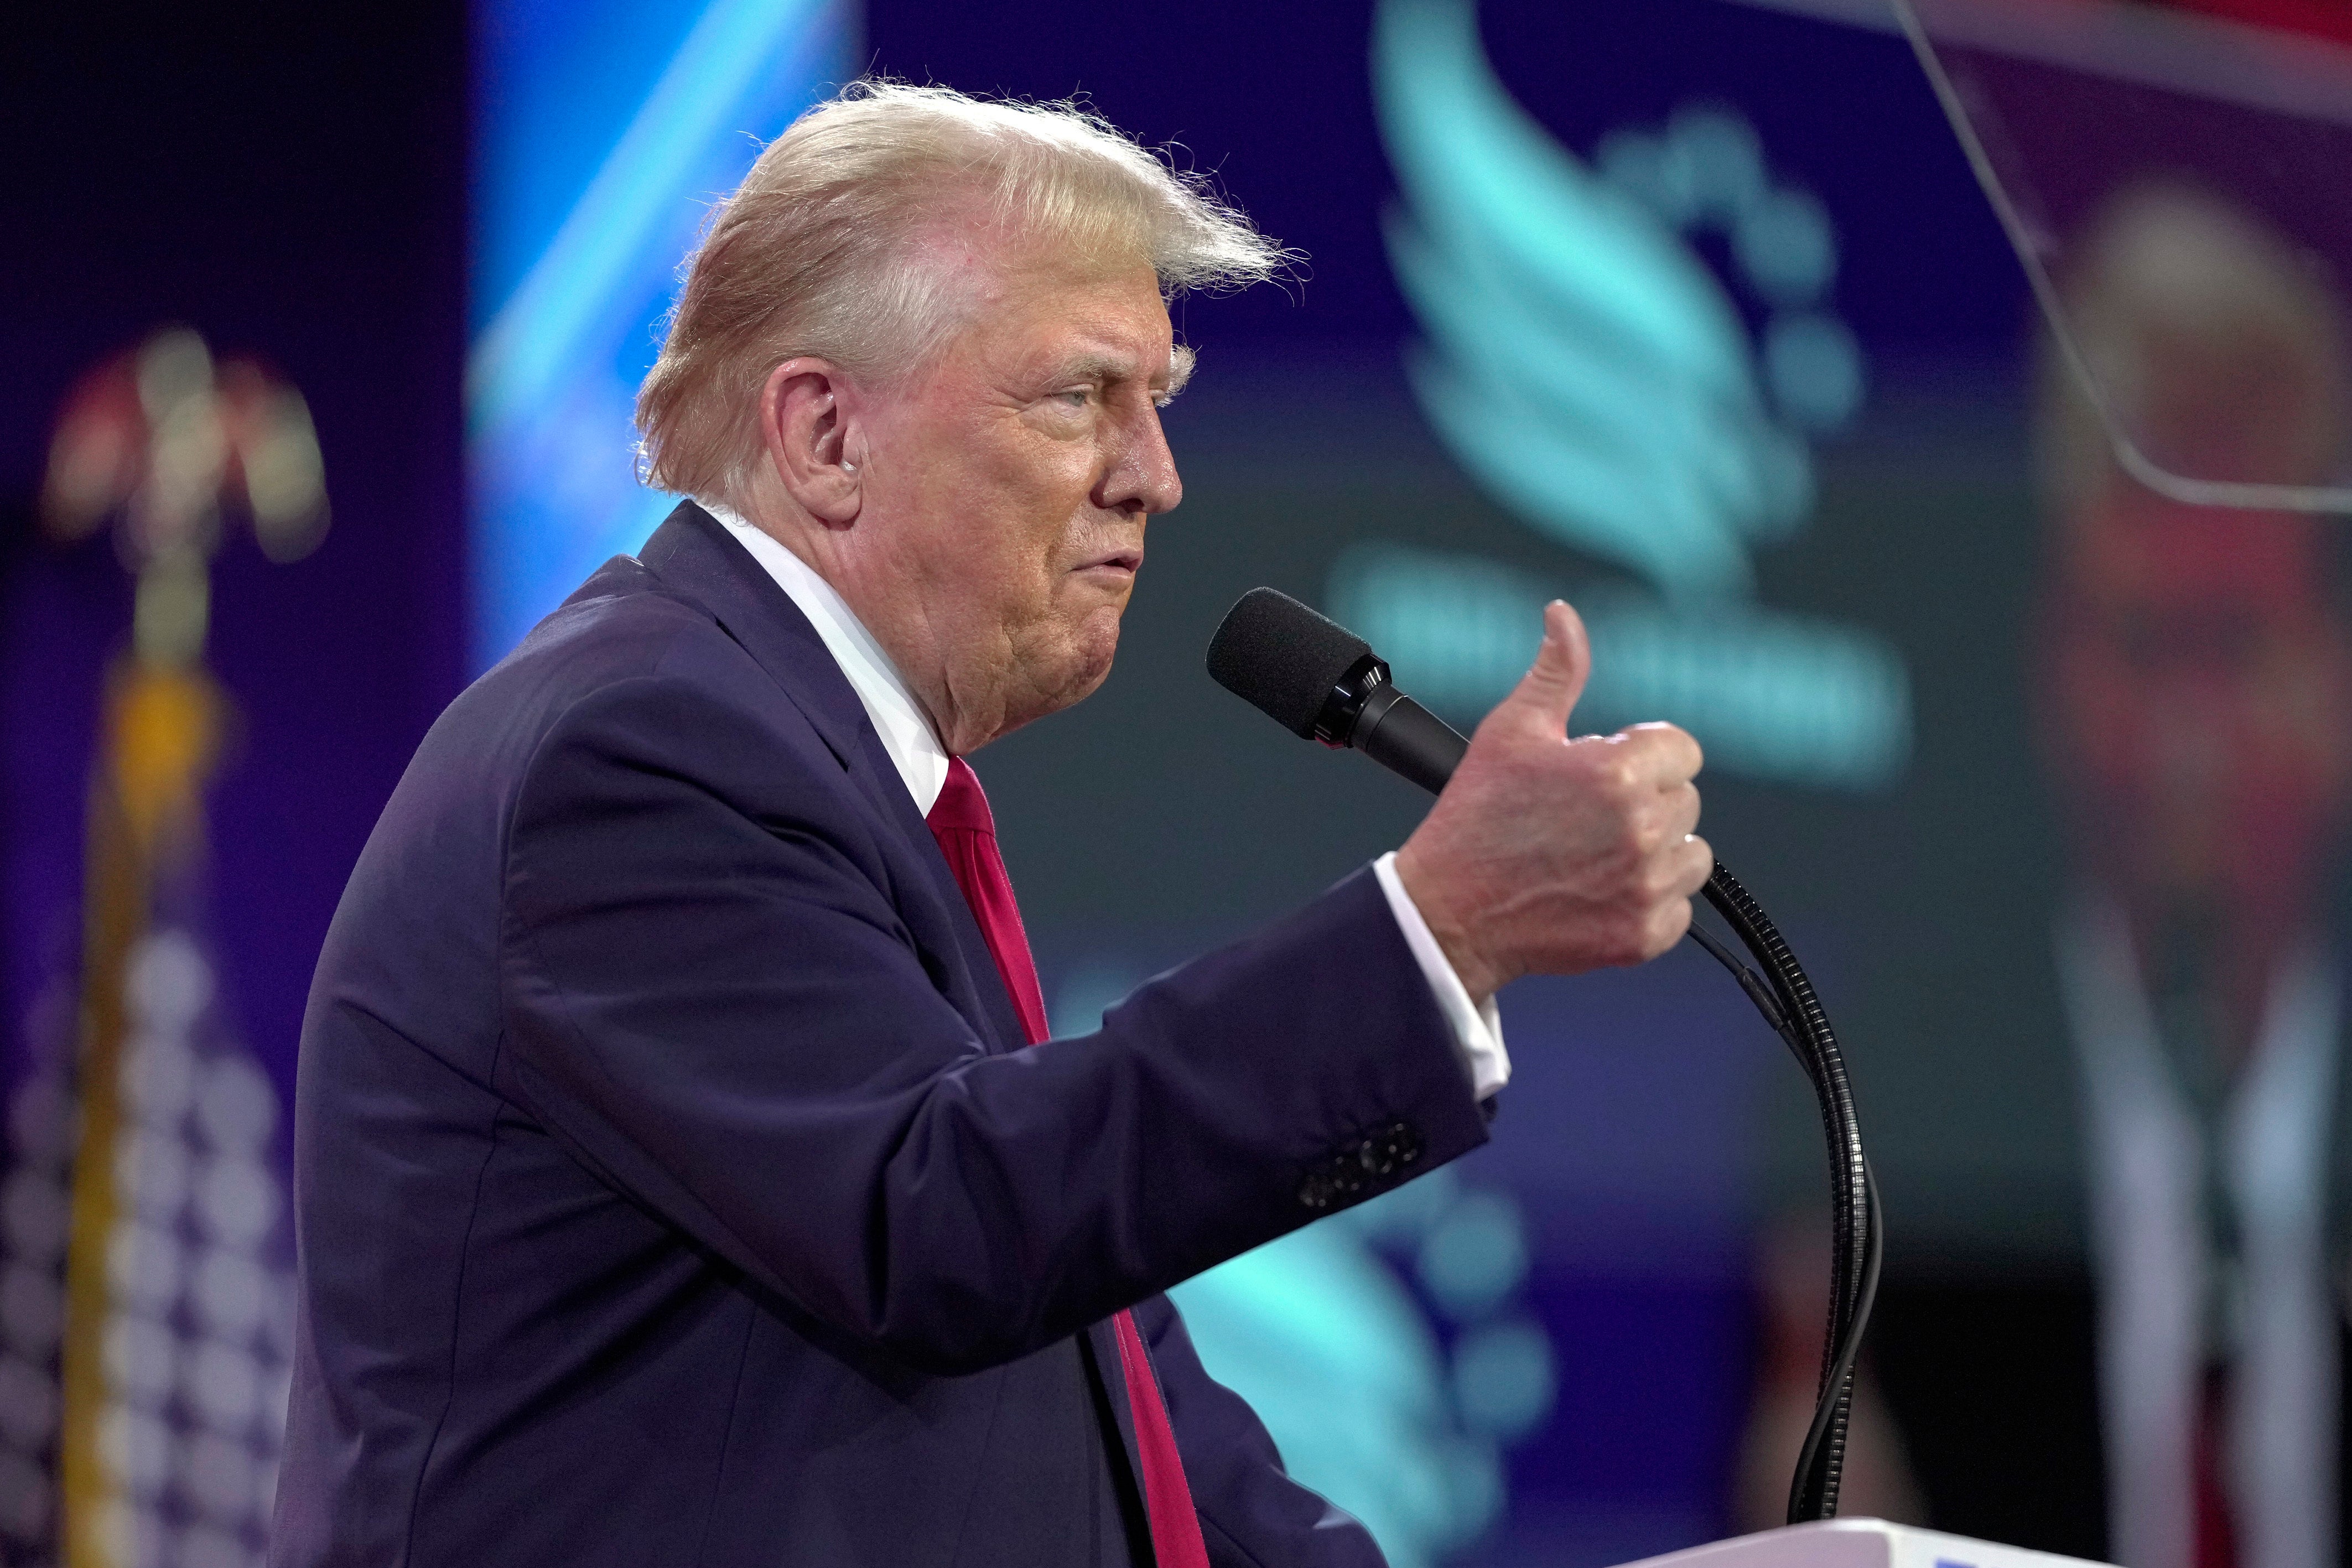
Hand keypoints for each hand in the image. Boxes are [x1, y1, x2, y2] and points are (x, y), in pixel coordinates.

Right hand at [1393, 601, 1709, 1001]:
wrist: (1449, 912)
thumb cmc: (1476, 817)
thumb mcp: (1511, 731)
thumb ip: (1557, 670)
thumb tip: (1564, 616)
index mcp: (1617, 772)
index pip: (1681, 750)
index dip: (1642, 756)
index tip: (1604, 774)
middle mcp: (1642, 828)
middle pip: (1685, 801)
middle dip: (1645, 803)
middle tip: (1585, 819)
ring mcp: (1646, 885)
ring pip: (1692, 854)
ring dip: (1656, 852)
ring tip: (1595, 855)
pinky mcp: (1644, 934)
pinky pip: (1680, 907)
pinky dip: (1649, 903)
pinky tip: (1601, 892)